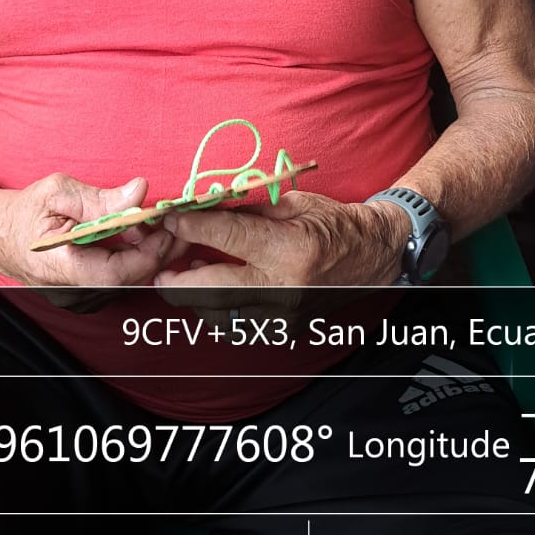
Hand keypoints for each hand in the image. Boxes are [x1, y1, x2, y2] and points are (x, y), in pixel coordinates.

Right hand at [0, 174, 189, 299]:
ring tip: (163, 224)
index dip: (148, 252)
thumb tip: (140, 192)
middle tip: (178, 221)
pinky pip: (120, 278)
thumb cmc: (23, 210)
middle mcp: (71, 290)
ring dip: (150, 253)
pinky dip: (136, 257)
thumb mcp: (58, 192)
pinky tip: (143, 234)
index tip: (165, 225)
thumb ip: (100, 198)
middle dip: (159, 250)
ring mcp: (79, 295)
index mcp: (60, 268)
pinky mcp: (86, 291)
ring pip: (128, 281)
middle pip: (129, 279)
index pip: (116, 274)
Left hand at [151, 191, 406, 335]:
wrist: (373, 255)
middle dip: (178, 280)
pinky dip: (218, 310)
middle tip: (160, 268)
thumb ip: (247, 212)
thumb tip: (202, 209)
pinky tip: (213, 292)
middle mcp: (285, 287)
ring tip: (186, 275)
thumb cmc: (333, 223)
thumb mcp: (292, 204)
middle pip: (212, 291)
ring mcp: (285, 315)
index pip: (228, 239)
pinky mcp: (285, 330)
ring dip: (195, 297)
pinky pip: (237, 324)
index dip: (192, 228)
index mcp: (290, 249)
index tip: (170, 219)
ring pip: (219, 314)